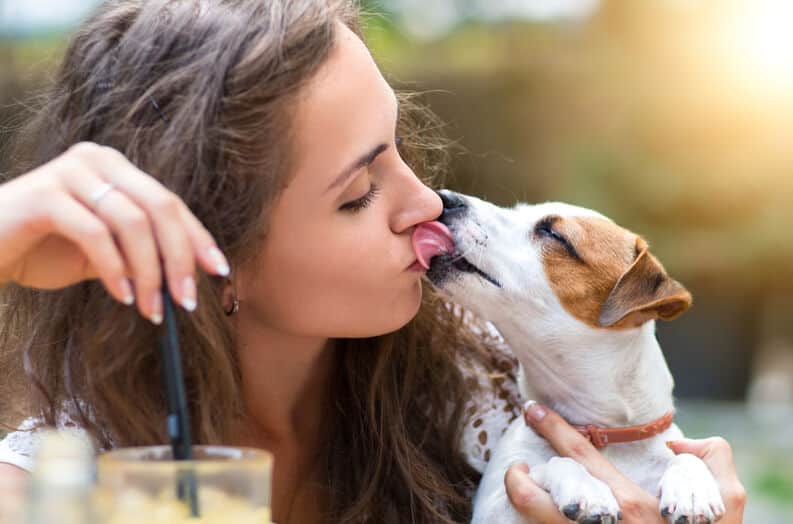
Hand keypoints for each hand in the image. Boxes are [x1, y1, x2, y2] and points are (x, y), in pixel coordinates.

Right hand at [0, 142, 229, 322]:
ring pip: (132, 222)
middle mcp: (98, 160)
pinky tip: (121, 297)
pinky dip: (114, 269)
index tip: (219, 271)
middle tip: (187, 300)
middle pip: (160, 208)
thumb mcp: (104, 254)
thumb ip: (140, 255)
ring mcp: (70, 172)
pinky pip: (94, 234)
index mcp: (117, 169)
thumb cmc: (41, 248)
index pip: (171, 204)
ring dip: (149, 272)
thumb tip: (186, 278)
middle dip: (180, 258)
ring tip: (151, 309)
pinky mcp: (44, 194)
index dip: (199, 238)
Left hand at [503, 403, 744, 522]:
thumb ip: (712, 460)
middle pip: (537, 501)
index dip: (552, 428)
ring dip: (522, 503)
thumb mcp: (725, 505)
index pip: (579, 456)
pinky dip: (538, 523)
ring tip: (523, 487)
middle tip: (514, 465)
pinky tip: (540, 514)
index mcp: (632, 505)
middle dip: (516, 478)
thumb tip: (678, 443)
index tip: (533, 410)